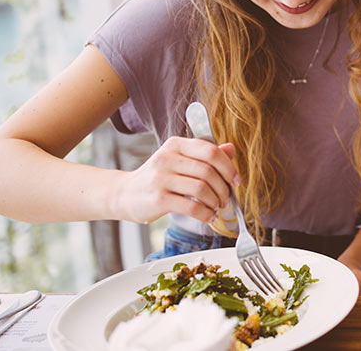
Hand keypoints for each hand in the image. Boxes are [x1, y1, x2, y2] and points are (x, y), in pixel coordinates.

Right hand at [110, 136, 239, 224]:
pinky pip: (191, 206)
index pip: (210, 151)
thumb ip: (205, 155)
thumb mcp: (180, 160)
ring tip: (217, 208)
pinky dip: (205, 213)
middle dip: (223, 188)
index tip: (236, 180)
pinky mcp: (158, 199)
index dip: (228, 167)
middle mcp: (167, 158)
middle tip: (227, 199)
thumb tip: (231, 149)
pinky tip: (208, 216)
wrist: (125, 194)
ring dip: (215, 202)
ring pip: (201, 189)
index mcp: (176, 144)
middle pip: (208, 171)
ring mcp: (161, 178)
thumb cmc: (158, 177)